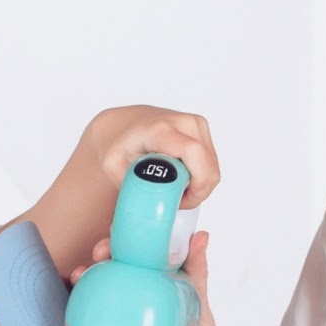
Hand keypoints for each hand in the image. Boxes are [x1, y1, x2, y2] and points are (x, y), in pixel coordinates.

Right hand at [71, 230, 224, 325]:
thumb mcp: (198, 299)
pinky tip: (75, 293)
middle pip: (115, 266)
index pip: (135, 253)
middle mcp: (137, 293)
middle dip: (104, 253)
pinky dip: (81, 300)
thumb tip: (201, 235)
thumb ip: (196, 268)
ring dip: (87, 275)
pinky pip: (94, 315)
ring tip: (82, 273)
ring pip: (101, 286)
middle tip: (102, 252)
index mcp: (155, 281)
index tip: (116, 231)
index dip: (124, 240)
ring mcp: (123, 313)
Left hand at [81, 106, 221, 207]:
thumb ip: (132, 184)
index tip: (182, 200)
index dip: (197, 183)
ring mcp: (196, 125)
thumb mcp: (113, 167)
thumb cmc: (118, 144)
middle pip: (208, 167)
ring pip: (212, 168)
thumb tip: (151, 202)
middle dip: (197, 192)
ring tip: (174, 188)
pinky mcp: (202, 131)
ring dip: (198, 186)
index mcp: (161, 129)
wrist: (122, 125)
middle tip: (175, 200)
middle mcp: (184, 122)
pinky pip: (210, 164)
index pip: (193, 153)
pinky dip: (199, 177)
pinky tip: (180, 177)